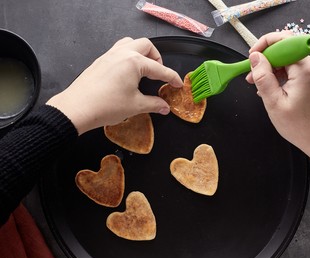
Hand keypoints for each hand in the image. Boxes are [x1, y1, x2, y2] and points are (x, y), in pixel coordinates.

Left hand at [47, 37, 182, 134]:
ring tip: (144, 68)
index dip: (172, 78)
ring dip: (141, 52)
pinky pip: (118, 50)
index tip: (178, 84)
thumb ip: (154, 104)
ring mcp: (109, 55)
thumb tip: (165, 107)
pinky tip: (127, 72)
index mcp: (134, 62)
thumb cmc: (107, 106)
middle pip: (146, 46)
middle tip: (159, 73)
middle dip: (157, 58)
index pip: (160, 69)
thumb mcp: (135, 106)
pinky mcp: (100, 60)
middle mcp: (123, 53)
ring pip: (130, 43)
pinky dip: (128, 56)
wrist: (77, 108)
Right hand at [246, 31, 309, 168]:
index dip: (264, 45)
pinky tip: (272, 88)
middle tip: (252, 76)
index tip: (251, 58)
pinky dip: (282, 74)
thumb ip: (263, 77)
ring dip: (272, 68)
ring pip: (289, 58)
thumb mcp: (274, 103)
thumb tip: (255, 57)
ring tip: (259, 86)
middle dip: (266, 58)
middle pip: (286, 47)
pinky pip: (295, 68)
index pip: (284, 40)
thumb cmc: (300, 126)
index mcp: (305, 69)